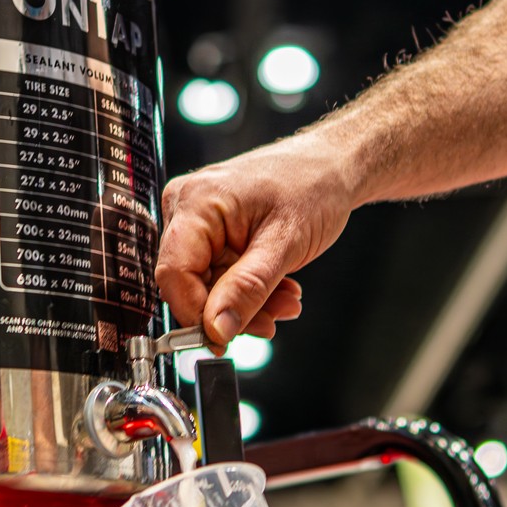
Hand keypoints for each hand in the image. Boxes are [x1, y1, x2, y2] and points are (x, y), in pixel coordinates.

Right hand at [156, 133, 354, 348]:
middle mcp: (188, 207)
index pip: (174, 273)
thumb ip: (248, 289)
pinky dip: (249, 288)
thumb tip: (216, 328)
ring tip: (285, 301)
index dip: (196, 313)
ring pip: (208, 283)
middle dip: (231, 309)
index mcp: (197, 202)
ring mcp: (199, 219)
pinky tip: (279, 288)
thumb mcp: (285, 244)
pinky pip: (220, 273)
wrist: (332, 166)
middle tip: (270, 322)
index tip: (223, 340)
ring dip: (247, 302)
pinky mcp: (213, 230)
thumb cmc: (313, 185)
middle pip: (190, 281)